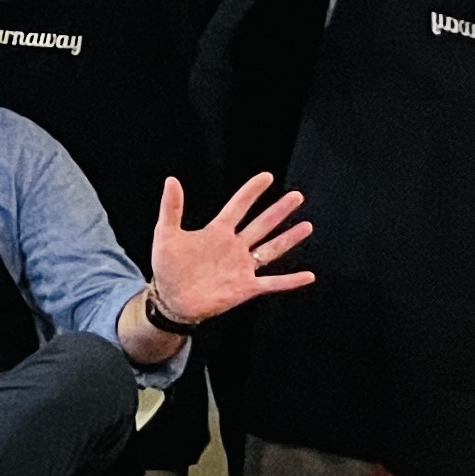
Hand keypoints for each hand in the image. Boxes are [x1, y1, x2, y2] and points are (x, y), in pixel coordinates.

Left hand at [147, 172, 315, 322]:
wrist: (170, 299)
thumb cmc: (167, 266)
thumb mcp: (166, 234)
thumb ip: (171, 208)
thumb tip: (171, 180)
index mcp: (217, 232)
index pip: (238, 206)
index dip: (251, 191)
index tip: (267, 176)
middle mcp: (234, 247)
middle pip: (261, 224)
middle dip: (278, 210)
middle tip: (297, 196)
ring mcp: (242, 267)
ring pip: (271, 249)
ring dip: (288, 238)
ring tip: (307, 226)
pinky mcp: (245, 287)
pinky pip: (272, 283)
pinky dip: (290, 281)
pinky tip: (308, 276)